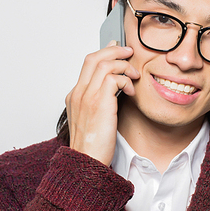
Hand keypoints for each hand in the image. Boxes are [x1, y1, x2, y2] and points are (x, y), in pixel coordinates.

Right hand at [65, 41, 139, 164]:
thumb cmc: (92, 145)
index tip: (117, 49)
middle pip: (94, 58)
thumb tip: (114, 88)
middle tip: (129, 52)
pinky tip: (132, 91)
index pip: (88, 64)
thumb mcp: (93, 119)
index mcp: (75, 96)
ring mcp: (87, 96)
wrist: (86, 162)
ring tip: (134, 75)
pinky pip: (114, 78)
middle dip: (114, 50)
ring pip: (105, 64)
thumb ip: (99, 101)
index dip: (104, 53)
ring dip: (123, 65)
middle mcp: (78, 93)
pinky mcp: (99, 102)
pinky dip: (126, 80)